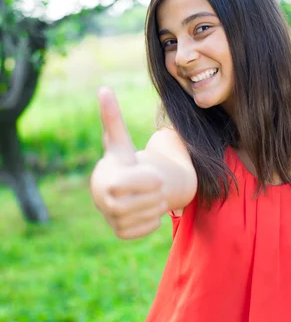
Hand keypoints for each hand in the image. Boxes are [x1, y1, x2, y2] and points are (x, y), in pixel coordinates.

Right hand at [90, 87, 166, 238]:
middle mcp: (103, 203)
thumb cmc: (122, 161)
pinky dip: (153, 220)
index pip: (133, 184)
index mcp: (105, 180)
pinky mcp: (121, 233)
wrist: (118, 189)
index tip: (154, 173)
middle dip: (156, 193)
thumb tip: (104, 88)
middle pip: (147, 201)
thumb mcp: (120, 141)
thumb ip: (112, 118)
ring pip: (150, 215)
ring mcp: (111, 220)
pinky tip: (144, 209)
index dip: (148, 179)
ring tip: (148, 195)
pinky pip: (149, 228)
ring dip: (157, 205)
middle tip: (152, 186)